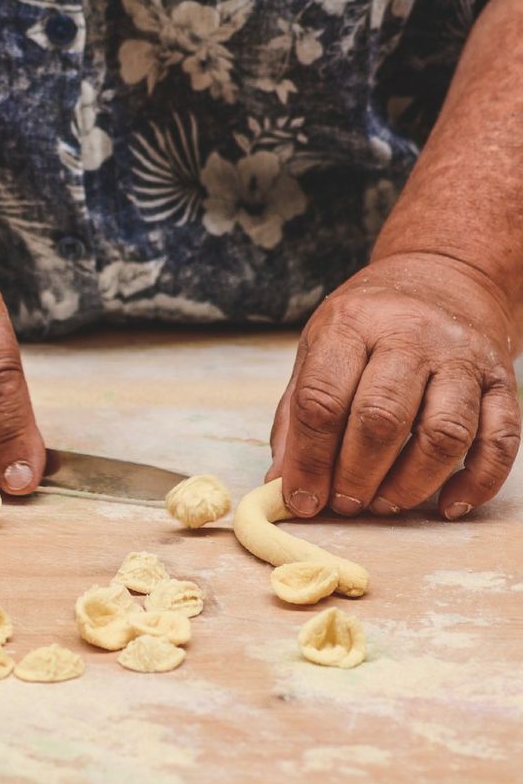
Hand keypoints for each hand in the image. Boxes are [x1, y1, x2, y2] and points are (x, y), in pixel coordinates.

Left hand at [268, 252, 520, 518]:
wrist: (443, 277)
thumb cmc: (368, 326)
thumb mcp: (317, 350)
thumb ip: (296, 417)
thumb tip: (282, 485)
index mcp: (351, 325)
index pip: (323, 399)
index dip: (309, 460)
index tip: (303, 499)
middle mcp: (410, 335)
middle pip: (382, 419)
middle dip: (357, 475)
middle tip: (344, 504)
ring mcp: (462, 357)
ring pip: (445, 433)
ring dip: (411, 483)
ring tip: (383, 504)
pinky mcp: (503, 380)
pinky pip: (501, 440)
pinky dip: (477, 482)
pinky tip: (447, 506)